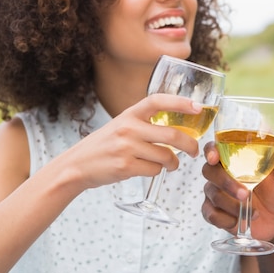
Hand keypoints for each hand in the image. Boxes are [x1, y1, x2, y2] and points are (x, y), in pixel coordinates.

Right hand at [59, 93, 201, 189]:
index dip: (180, 102)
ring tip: (170, 164)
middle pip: (172, 135)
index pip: (158, 101)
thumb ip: (144, 123)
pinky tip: (148, 169)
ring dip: (172, 163)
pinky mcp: (125, 166)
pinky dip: (157, 171)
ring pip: (166, 156)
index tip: (198, 107)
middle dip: (190, 145)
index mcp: (129, 114)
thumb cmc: (104, 145)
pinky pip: (154, 170)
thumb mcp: (121, 125)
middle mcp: (128, 128)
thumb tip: (178, 129)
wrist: (76, 166)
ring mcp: (126, 148)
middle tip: (195, 151)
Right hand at [201, 142, 273, 240]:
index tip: (214, 157)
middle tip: (245, 194)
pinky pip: (211, 214)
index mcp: (234, 159)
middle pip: (209, 171)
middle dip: (226, 183)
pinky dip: (226, 219)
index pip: (214, 148)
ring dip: (232, 205)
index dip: (210, 150)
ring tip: (253, 212)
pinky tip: (241, 220)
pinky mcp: (214, 212)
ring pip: (213, 195)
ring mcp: (215, 193)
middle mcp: (220, 174)